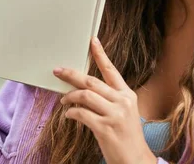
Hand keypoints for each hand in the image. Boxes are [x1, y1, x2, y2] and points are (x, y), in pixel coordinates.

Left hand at [55, 38, 157, 163]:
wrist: (135, 160)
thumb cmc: (127, 137)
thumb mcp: (124, 113)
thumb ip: (109, 99)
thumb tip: (85, 90)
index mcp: (127, 95)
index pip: (111, 70)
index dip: (100, 54)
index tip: (92, 41)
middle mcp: (122, 101)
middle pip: (91, 81)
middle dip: (72, 75)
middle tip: (58, 71)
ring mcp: (114, 114)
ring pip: (85, 95)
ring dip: (69, 96)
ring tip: (63, 101)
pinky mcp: (105, 128)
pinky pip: (81, 114)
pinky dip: (71, 113)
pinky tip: (68, 115)